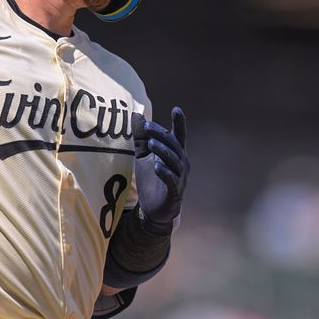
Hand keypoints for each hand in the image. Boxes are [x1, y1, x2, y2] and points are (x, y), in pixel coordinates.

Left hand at [131, 107, 189, 235]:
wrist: (154, 209)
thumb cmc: (152, 179)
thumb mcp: (143, 156)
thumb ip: (141, 137)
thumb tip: (136, 114)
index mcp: (175, 154)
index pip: (178, 136)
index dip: (179, 123)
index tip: (176, 109)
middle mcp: (181, 164)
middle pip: (174, 146)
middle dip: (161, 136)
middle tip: (147, 127)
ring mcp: (180, 178)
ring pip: (174, 161)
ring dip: (163, 152)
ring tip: (151, 144)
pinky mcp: (174, 192)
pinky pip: (171, 180)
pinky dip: (164, 173)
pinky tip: (156, 166)